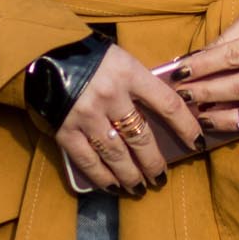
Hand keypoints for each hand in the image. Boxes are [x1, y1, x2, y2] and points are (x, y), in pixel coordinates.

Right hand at [58, 45, 206, 196]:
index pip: (168, 104)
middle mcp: (110, 96)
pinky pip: (88, 160)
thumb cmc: (88, 56)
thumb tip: (164, 112)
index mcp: (129, 73)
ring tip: (139, 187)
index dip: (186, 127)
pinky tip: (113, 186)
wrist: (41, 51)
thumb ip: (140, 83)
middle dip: (154, 162)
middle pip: (142, 137)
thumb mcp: (120, 59)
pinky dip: (102, 177)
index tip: (197, 143)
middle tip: (161, 177)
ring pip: (116, 155)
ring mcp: (87, 115)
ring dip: (131, 175)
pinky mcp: (65, 130)